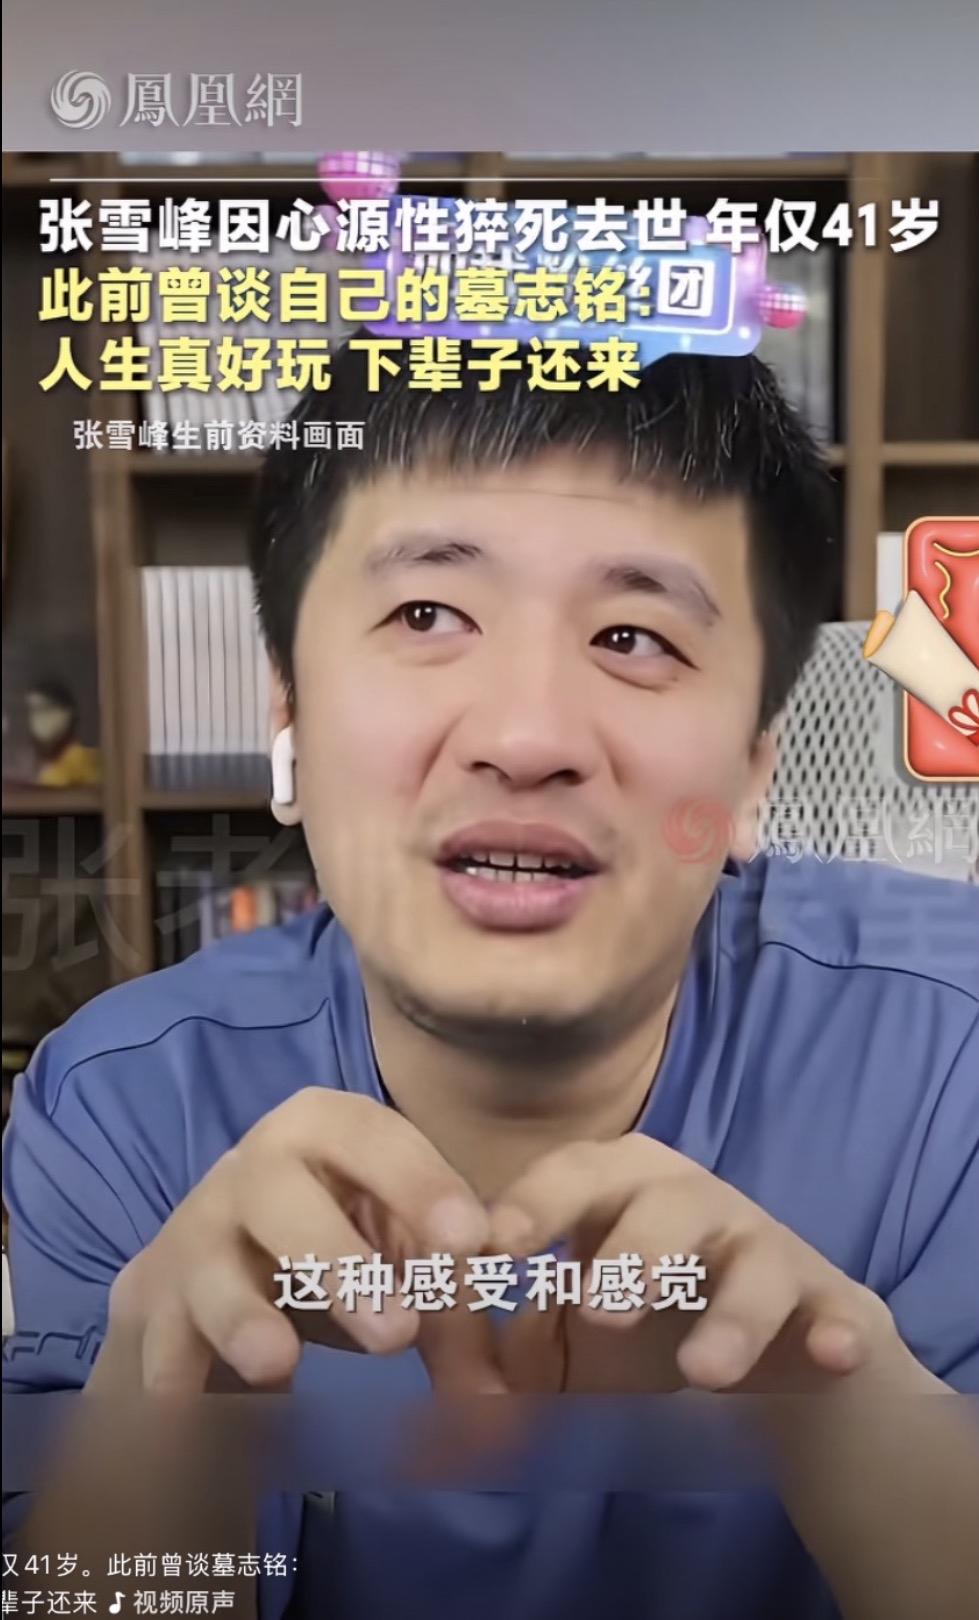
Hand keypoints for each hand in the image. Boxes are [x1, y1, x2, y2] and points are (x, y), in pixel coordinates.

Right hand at [98, 1091, 501, 1395]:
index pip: (370, 1135)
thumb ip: (452, 1309)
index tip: (471, 1242)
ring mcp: (194, 1235)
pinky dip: (179, 1387)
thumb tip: (499, 1398)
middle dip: (336, 1260)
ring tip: (277, 1363)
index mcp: (323, 1130)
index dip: (419, 1182)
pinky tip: (203, 1425)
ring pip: (209, 1268)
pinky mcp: (151, 1305)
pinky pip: (161, 1348)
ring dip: (242, 1317)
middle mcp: (251, 1168)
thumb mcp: (399, 1257)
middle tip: (398, 1332)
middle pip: (278, 1194)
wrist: (214, 1268)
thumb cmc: (336, 1244)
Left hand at [487, 1137, 907, 1395]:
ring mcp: (765, 1250)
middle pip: (666, 1200)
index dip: (537, 1202)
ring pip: (754, 1258)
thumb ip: (494, 1360)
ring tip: (704, 1369)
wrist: (772, 1374)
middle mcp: (693, 1204)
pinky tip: (830, 1354)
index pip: (575, 1172)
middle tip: (598, 1307)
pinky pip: (835, 1309)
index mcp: (618, 1194)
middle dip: (632, 1250)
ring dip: (729, 1310)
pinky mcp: (826, 1303)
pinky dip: (833, 1329)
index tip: (498, 1247)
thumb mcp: (559, 1351)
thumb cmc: (643, 1339)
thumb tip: (440, 1381)